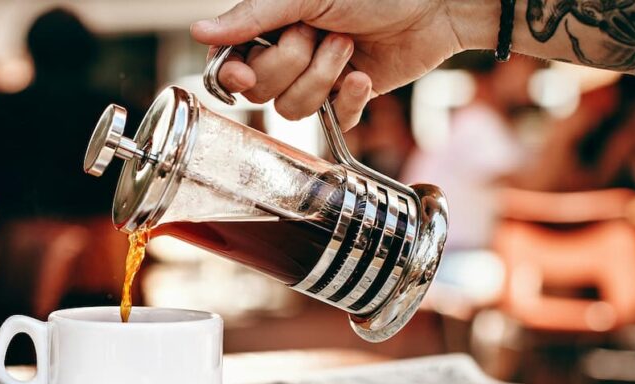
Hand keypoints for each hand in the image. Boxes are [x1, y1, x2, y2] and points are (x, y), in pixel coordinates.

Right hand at [191, 0, 493, 126]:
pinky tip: (363, 75)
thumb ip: (251, 17)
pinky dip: (349, 99)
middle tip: (319, 33)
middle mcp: (287, 54)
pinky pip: (331, 120)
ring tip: (348, 46)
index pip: (228, 62)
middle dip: (293, 64)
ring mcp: (316, 79)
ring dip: (323, 77)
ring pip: (292, 109)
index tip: (244, 72)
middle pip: (259, 91)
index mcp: (270, 25)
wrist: (435, 5)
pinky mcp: (345, 100)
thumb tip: (199, 32)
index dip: (233, 73)